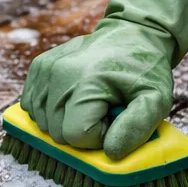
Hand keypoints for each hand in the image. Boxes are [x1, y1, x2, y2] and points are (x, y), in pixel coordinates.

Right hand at [20, 23, 175, 161]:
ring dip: (67, 121)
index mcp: (86, 82)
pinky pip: (32, 107)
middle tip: (105, 109)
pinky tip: (73, 99)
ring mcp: (45, 69)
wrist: (133, 34)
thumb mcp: (156, 99)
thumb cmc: (145, 69)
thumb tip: (111, 152)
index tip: (114, 118)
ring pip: (43, 123)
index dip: (98, 137)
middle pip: (57, 133)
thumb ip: (137, 127)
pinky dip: (51, 111)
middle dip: (83, 130)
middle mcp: (58, 74)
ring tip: (92, 102)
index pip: (75, 136)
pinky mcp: (38, 67)